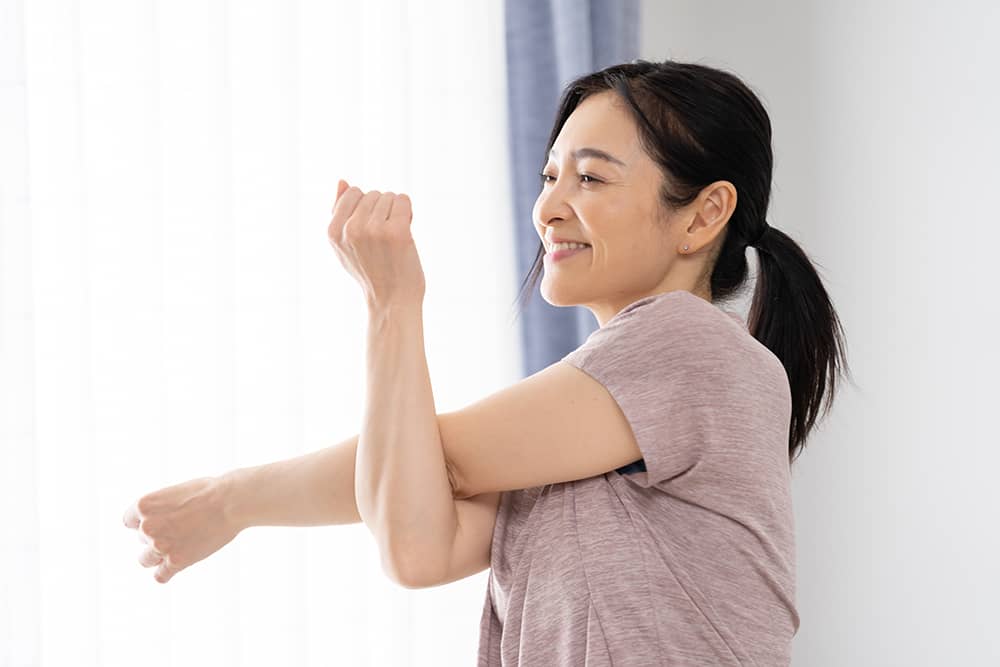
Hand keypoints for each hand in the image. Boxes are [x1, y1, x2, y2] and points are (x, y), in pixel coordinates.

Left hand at [122, 475, 239, 583]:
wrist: (231, 502)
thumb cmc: (209, 492)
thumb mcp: (176, 492)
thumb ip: (160, 508)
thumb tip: (156, 523)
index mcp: (144, 505)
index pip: (129, 522)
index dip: (147, 521)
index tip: (163, 521)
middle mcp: (147, 526)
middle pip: (142, 539)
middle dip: (159, 536)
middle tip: (184, 528)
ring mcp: (160, 546)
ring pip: (146, 560)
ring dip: (159, 556)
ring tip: (181, 546)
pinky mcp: (176, 561)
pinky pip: (161, 576)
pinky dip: (168, 572)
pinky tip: (178, 564)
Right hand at [327, 179, 425, 308]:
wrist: (392, 301)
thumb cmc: (371, 272)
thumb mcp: (345, 245)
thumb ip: (339, 213)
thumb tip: (343, 181)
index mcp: (333, 231)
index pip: (352, 192)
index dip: (366, 207)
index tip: (370, 229)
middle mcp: (351, 229)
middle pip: (373, 194)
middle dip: (382, 210)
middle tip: (384, 238)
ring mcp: (374, 229)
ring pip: (389, 196)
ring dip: (396, 213)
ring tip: (394, 238)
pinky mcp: (397, 232)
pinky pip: (404, 200)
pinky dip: (408, 213)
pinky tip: (406, 232)